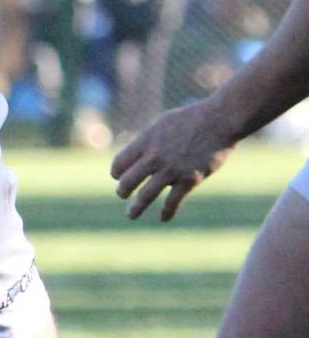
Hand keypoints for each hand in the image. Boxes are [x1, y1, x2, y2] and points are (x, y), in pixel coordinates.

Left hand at [110, 97, 235, 220]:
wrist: (220, 121)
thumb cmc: (191, 119)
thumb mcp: (161, 124)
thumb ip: (148, 141)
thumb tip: (136, 156)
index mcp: (145, 141)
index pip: (120, 163)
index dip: (117, 172)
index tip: (118, 177)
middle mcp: (155, 157)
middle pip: (128, 181)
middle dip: (123, 191)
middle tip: (122, 195)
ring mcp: (172, 169)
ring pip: (146, 195)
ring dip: (136, 208)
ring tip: (131, 215)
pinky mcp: (190, 179)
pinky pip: (173, 202)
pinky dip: (167, 212)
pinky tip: (163, 218)